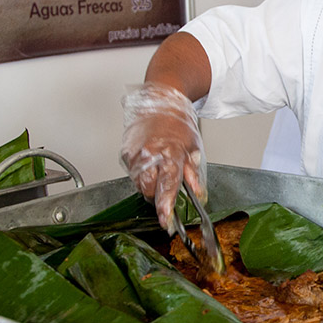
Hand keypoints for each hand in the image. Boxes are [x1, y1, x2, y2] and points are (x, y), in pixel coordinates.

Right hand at [120, 82, 206, 231]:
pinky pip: (132, 171)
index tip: (165, 221)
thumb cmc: (178, 122)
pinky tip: (149, 162)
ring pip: (138, 183)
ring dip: (148, 184)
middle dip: (156, 196)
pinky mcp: (126, 152)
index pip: (167, 187)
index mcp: (170, 154)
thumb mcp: (193, 147)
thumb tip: (197, 193)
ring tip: (158, 171)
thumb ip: (192, 172)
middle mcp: (150, 155)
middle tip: (164, 192)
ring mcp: (135, 154)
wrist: (160, 101)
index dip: (166, 207)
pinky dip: (141, 172)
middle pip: (148, 190)